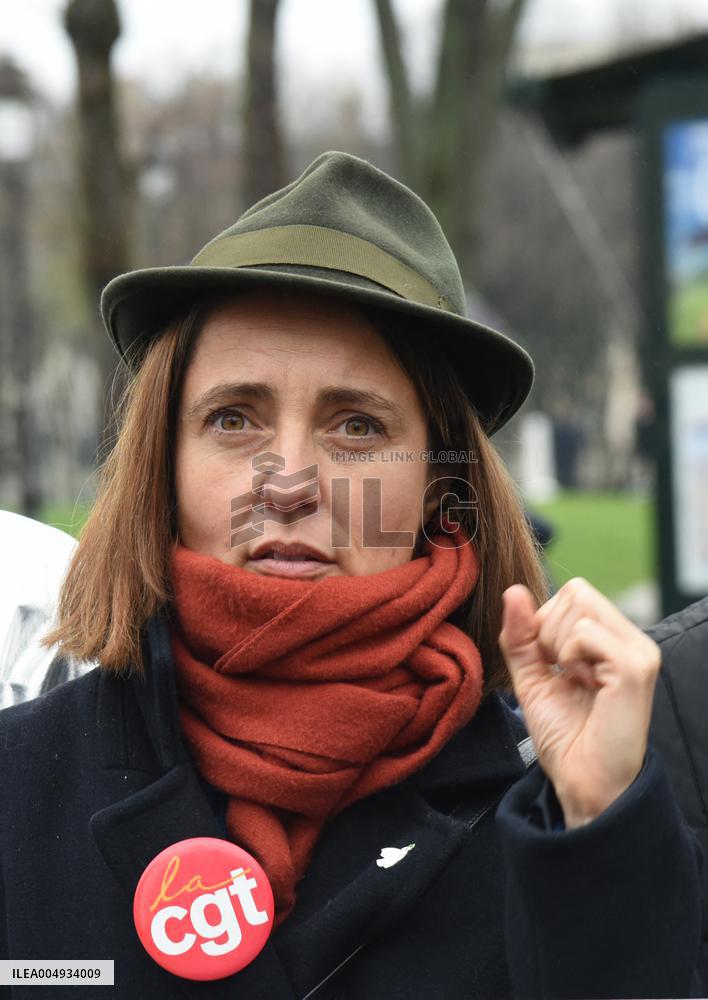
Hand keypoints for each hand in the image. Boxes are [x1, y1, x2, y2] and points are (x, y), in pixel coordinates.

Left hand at [498, 578, 661, 827]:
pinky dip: (570, 657)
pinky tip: (586, 686)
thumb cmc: (564, 734)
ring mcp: (637, 650)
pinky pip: (585, 633)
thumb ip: (520, 634)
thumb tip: (513, 589)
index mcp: (614, 638)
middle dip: (550, 632)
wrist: (581, 781)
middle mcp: (632, 639)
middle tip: (565, 674)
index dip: (546, 623)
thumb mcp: (531, 676)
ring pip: (580, 605)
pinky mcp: (634, 666)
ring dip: (559, 646)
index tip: (555, 666)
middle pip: (576, 592)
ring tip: (577, 681)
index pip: (574, 592)